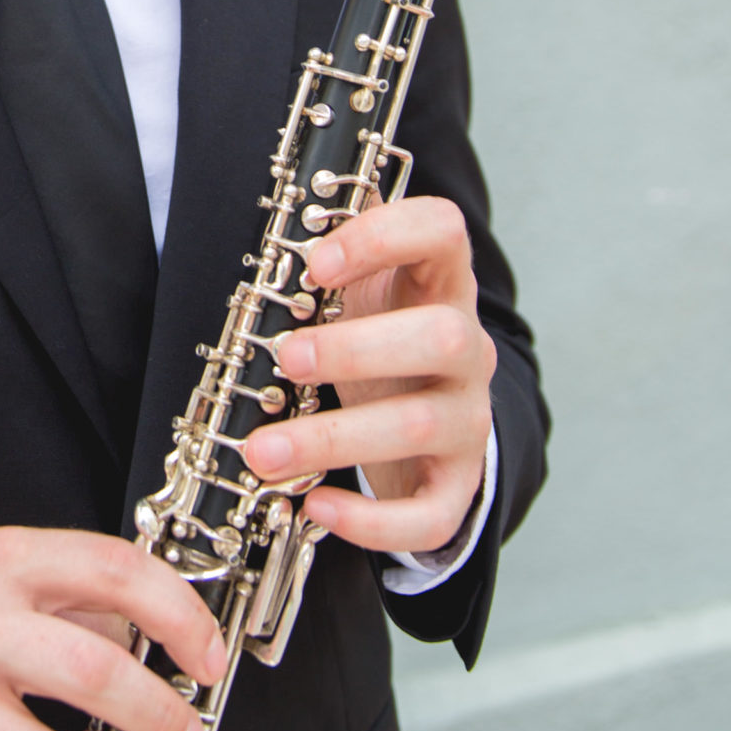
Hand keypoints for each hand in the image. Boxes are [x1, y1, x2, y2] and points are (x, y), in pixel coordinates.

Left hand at [243, 195, 494, 557]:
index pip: (443, 233)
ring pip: (423, 426)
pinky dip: (372, 519)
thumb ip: (329, 250)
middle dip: (358, 349)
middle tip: (287, 358)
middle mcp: (465, 349)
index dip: (385, 237)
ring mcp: (467, 420)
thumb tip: (283, 212)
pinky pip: (431, 514)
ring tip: (264, 451)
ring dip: (335, 437)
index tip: (314, 263)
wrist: (424, 424)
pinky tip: (317, 505)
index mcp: (438, 283)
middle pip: (443, 337)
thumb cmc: (378, 340)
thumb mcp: (359, 289)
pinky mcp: (456, 486)